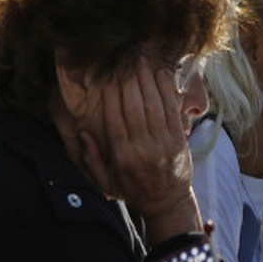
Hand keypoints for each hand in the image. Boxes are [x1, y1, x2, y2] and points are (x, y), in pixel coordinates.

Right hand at [79, 55, 201, 242]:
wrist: (167, 203)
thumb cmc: (133, 190)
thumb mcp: (106, 181)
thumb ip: (92, 158)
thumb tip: (83, 132)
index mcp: (123, 156)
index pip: (114, 118)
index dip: (111, 94)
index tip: (107, 74)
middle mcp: (143, 148)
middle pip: (134, 107)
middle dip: (128, 80)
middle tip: (124, 58)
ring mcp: (164, 144)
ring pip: (154, 105)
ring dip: (147, 79)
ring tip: (140, 60)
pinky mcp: (179, 140)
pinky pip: (171, 111)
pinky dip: (166, 91)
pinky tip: (160, 74)